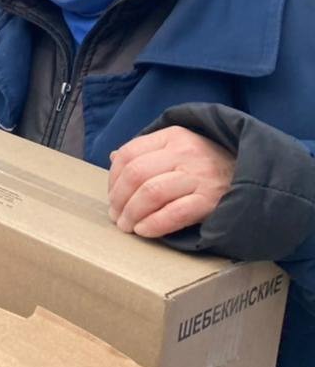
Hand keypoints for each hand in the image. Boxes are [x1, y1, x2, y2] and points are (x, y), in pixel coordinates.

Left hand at [108, 126, 235, 237]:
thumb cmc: (208, 163)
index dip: (114, 178)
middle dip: (119, 199)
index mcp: (173, 136)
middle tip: (116, 216)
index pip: (129, 153)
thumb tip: (113, 158)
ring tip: (127, 226)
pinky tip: (144, 231)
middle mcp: (185, 153)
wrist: (255, 175)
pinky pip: (174, 213)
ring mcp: (199, 176)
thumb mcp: (179, 147)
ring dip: (132, 214)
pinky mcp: (211, 200)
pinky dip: (154, 224)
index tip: (112, 196)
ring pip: (151, 193)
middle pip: (136, 174)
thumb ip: (148, 151)